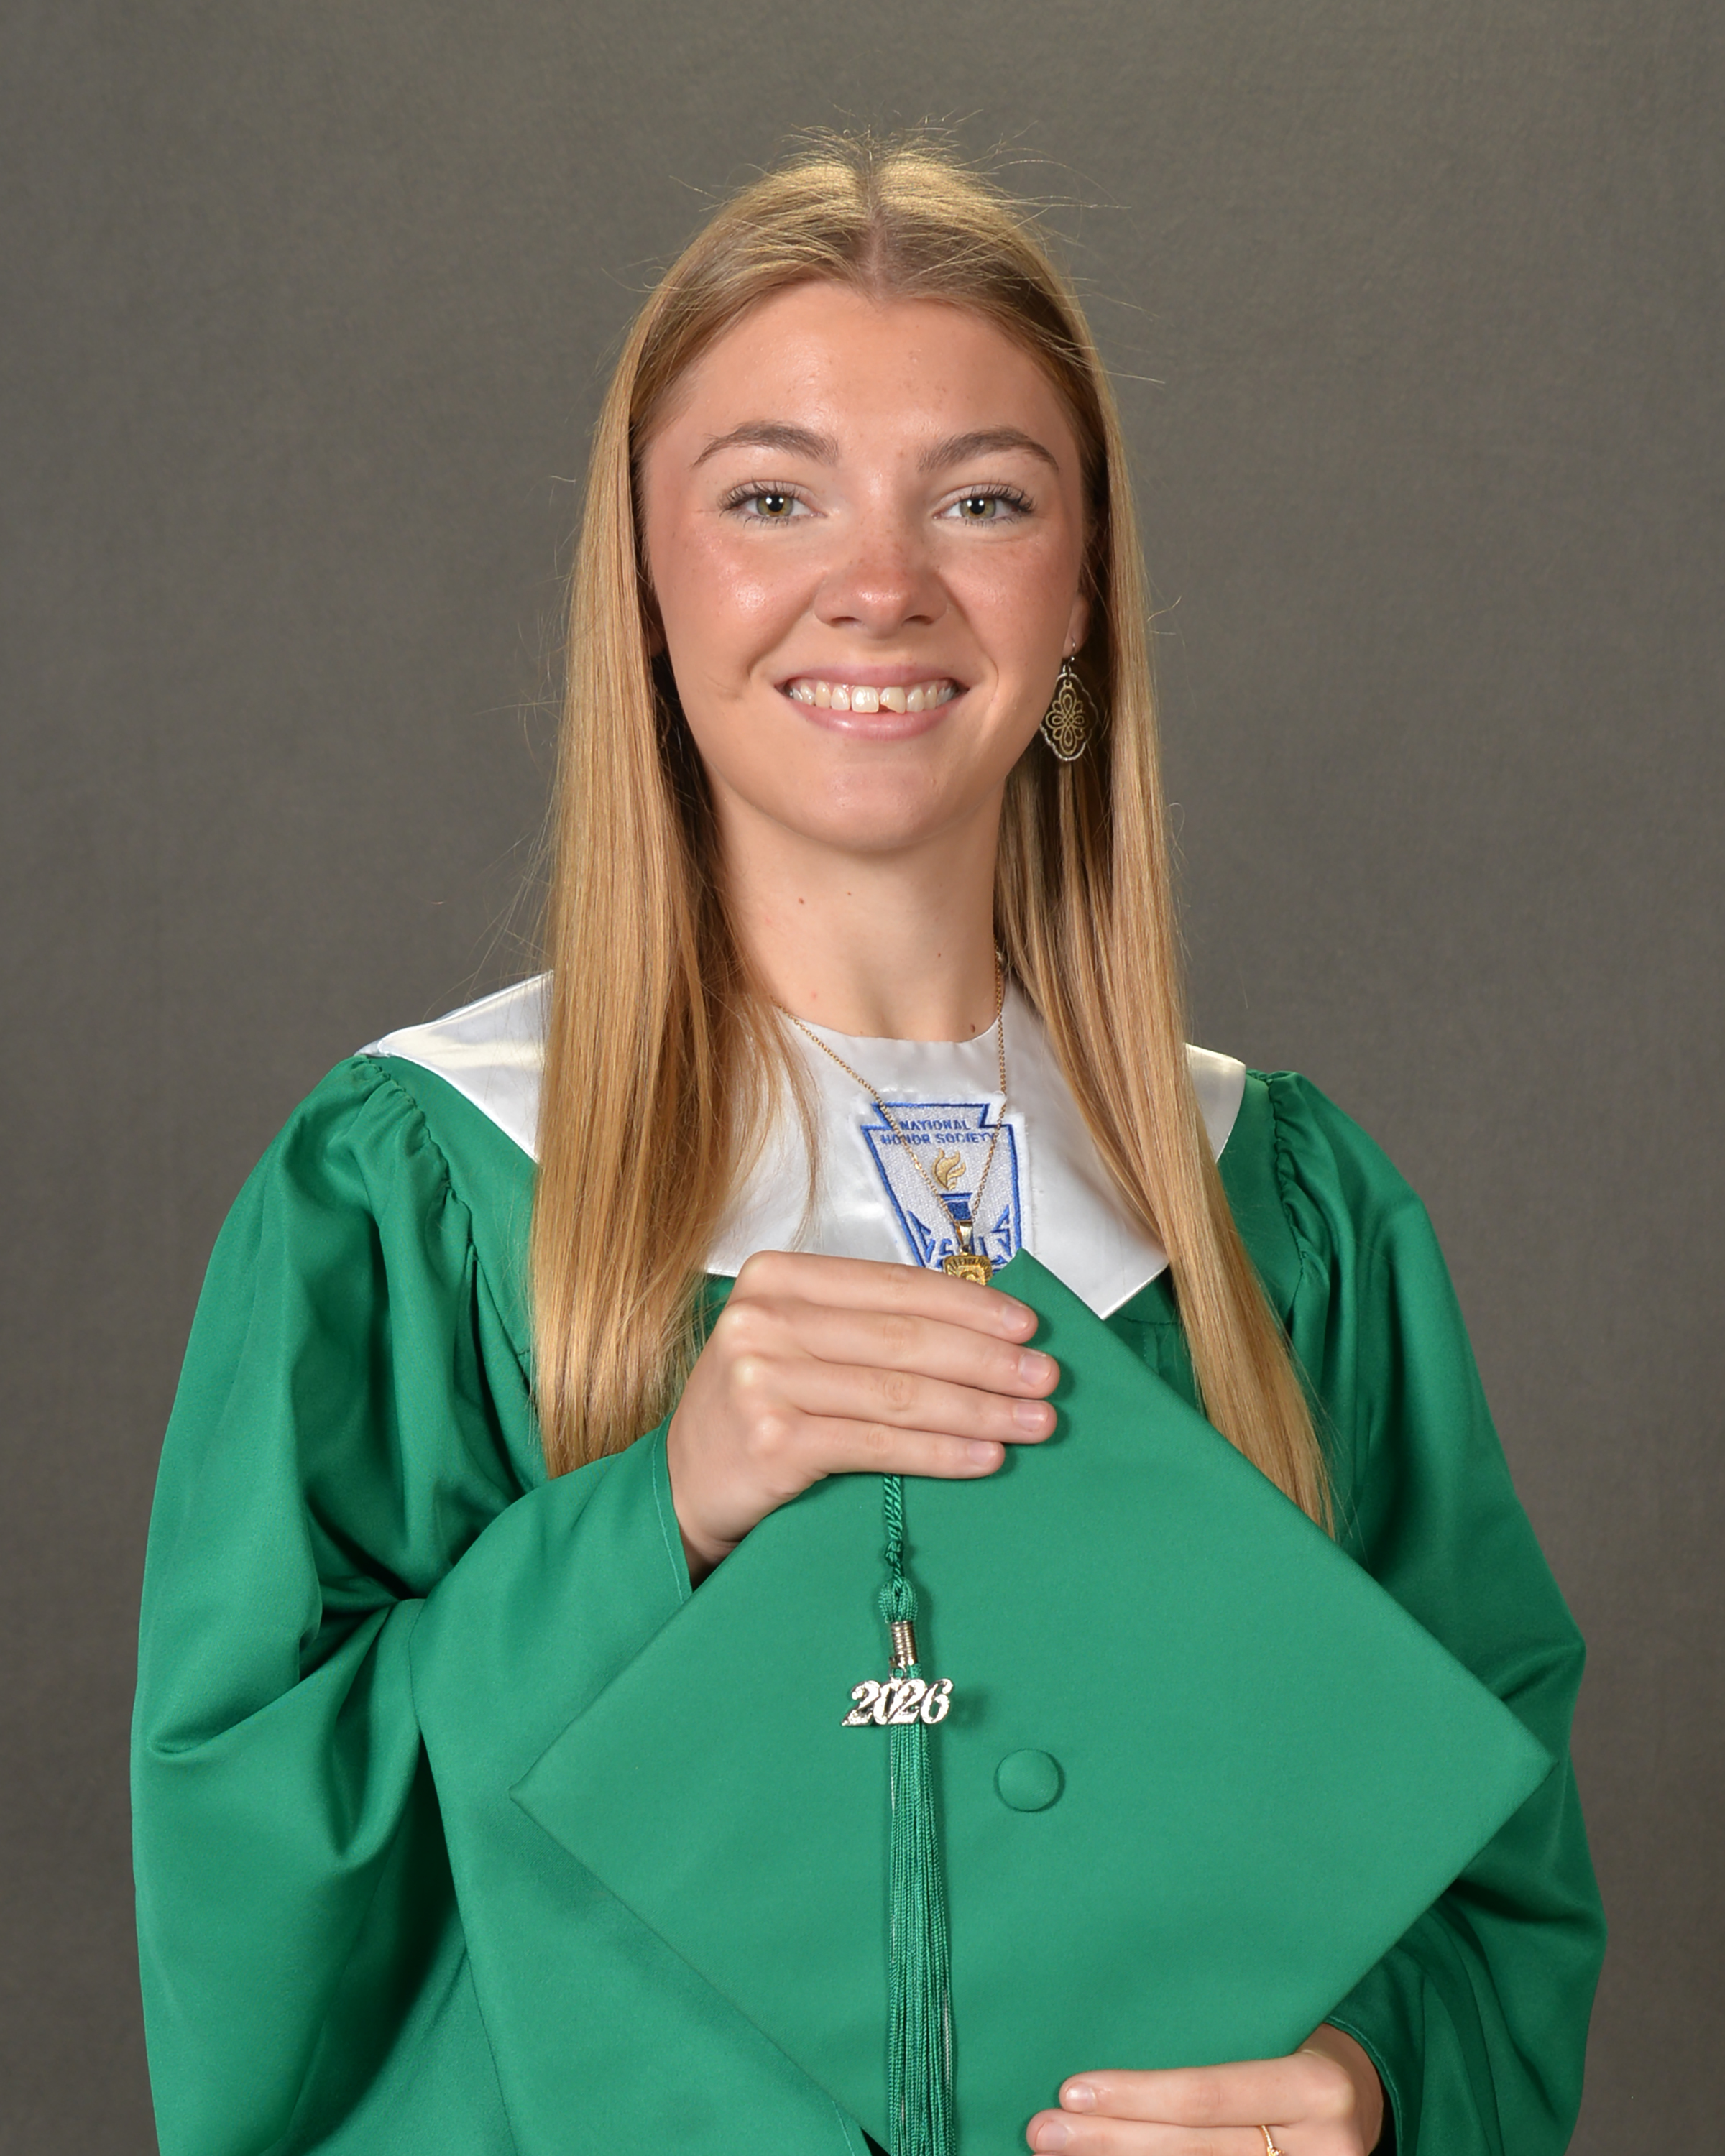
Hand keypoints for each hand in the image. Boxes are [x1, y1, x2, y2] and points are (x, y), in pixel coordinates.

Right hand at [666, 1250, 1058, 1579]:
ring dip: (980, 1408)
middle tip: (1046, 1377)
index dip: (969, 1304)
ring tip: (1033, 1421)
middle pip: (904, 1337)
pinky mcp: (773, 1441)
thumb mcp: (795, 1344)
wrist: (682, 1488)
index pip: (894, 1284)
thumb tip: (979, 1330)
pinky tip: (986, 1457)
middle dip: (988, 1360)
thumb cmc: (757, 1410)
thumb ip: (863, 1325)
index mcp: (776, 1278)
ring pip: (899, 1392)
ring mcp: (762, 1379)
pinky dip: (941, 1451)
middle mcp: (763, 1319)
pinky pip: (879, 1444)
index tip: (1026, 1326)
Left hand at [1025, 2026, 1383, 2153]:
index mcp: (1317, 2088)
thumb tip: (1110, 2036)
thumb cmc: (1298, 2046)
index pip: (1212, 2096)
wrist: (1359, 2101)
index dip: (1138, 2096)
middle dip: (1110, 2142)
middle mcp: (1320, 2149)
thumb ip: (1216, 2041)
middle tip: (1042, 2132)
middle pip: (1194, 2150)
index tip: (1071, 2092)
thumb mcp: (1276, 2030)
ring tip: (1059, 2154)